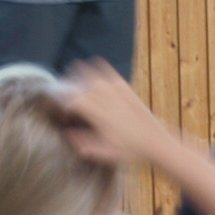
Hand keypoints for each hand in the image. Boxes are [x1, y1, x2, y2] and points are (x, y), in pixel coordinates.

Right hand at [57, 61, 171, 166]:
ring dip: (82, 75)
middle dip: (70, 86)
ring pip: (95, 78)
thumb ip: (84, 143)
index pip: (76, 101)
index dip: (65, 100)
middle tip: (62, 88)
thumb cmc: (130, 150)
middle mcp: (108, 102)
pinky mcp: (127, 89)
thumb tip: (67, 133)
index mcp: (101, 117)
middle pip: (83, 87)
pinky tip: (94, 62)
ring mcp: (118, 93)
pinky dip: (100, 68)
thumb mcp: (105, 152)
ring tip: (73, 72)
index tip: (59, 103)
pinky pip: (110, 73)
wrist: (155, 140)